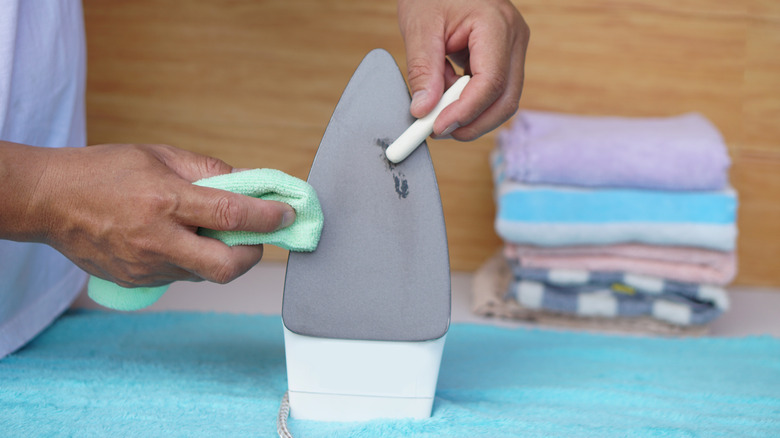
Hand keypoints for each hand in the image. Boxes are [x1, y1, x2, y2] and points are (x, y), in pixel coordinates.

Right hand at [12, 143, 294, 286]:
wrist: (49, 201)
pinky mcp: (137, 281)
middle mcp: (157, 239)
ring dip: (222, 255)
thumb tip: (249, 184)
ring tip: (210, 230)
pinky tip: (182, 240)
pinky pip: (182, 276)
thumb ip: (209, 171)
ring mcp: (146, 266)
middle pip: (227, 266)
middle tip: (257, 236)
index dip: (266, 217)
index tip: (286, 214)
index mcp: (164, 200)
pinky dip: (195, 260)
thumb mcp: (160, 156)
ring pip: (206, 274)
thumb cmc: (105, 171)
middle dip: (253, 254)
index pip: (230, 214)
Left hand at [397, 0, 529, 140]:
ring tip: (436, 105)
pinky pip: (494, 92)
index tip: (438, 127)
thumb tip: (423, 110)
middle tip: (437, 130)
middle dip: (473, 123)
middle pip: (506, 100)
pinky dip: (469, 102)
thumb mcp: (420, 26)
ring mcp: (513, 49)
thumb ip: (422, 70)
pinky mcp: (505, 58)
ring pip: (503, 100)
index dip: (466, 111)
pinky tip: (445, 94)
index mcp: (497, 25)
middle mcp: (514, 39)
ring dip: (470, 114)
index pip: (491, 82)